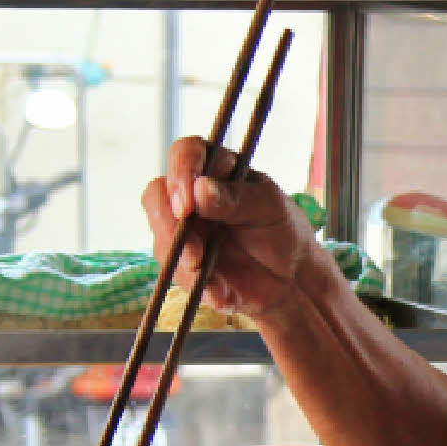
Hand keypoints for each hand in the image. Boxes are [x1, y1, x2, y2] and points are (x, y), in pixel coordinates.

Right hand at [138, 137, 349, 316]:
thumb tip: (199, 189)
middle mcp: (191, 194)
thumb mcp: (269, 208)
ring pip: (160, 235)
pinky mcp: (180, 259)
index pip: (185, 153)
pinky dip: (195, 282)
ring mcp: (182, 227)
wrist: (289, 279)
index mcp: (216, 167)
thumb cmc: (282, 231)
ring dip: (181, 259)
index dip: (180, 173)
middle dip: (170, 225)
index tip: (188, 205)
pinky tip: (220, 291)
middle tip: (194, 252)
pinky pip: (173, 269)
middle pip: (158, 195)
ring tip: (209, 276)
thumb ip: (236, 198)